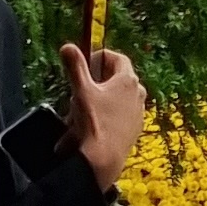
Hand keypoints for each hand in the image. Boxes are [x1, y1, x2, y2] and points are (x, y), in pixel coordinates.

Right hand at [60, 42, 144, 193]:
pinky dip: (106, 116)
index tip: (86, 64)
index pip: (117, 58)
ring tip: (81, 112)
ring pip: (117, 98)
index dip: (100, 57)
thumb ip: (75, 67)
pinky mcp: (135, 128)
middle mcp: (138, 93)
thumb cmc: (94, 122)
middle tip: (80, 90)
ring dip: (100, 101)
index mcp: (128, 79)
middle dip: (97, 82)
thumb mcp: (81, 91)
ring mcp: (138, 111)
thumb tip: (68, 46)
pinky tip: (91, 126)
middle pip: (116, 78)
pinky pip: (119, 115)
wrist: (104, 159)